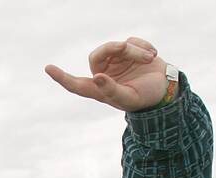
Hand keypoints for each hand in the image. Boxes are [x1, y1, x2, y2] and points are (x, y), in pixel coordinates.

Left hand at [45, 37, 171, 111]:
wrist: (166, 88)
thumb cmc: (145, 97)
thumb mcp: (128, 98)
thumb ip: (112, 90)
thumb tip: (97, 78)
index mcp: (100, 90)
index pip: (76, 84)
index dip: (62, 77)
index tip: (48, 68)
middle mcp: (105, 74)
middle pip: (98, 54)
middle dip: (113, 49)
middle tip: (126, 47)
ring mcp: (116, 62)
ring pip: (117, 46)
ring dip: (134, 50)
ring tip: (149, 58)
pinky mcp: (128, 51)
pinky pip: (131, 41)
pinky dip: (143, 46)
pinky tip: (152, 55)